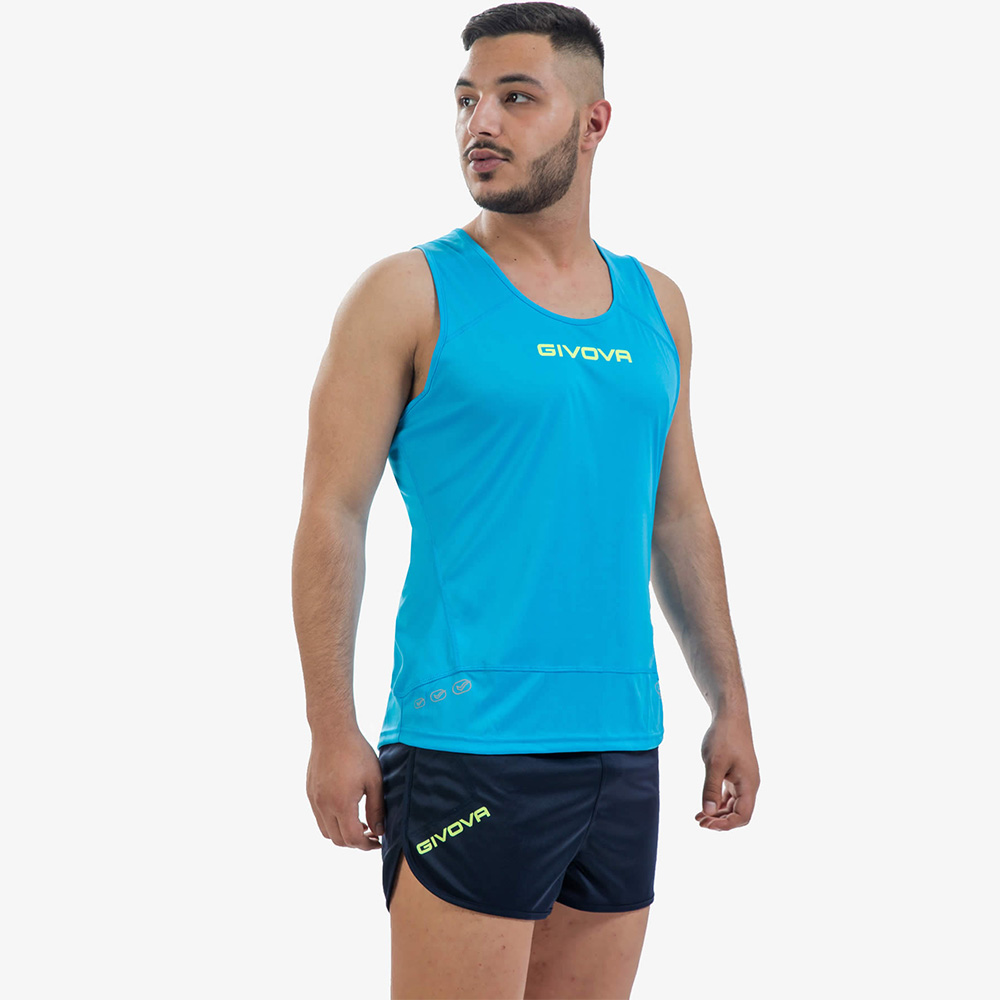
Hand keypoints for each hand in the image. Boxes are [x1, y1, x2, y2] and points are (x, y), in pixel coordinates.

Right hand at [306, 727, 384, 849]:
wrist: (332, 731)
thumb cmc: (356, 752)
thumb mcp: (374, 780)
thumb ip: (376, 808)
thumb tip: (379, 831)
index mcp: (341, 804)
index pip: (352, 839)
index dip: (366, 845)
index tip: (378, 842)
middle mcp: (324, 805)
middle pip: (338, 840)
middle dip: (355, 842)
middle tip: (371, 834)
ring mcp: (314, 800)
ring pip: (326, 831)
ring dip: (342, 834)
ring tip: (359, 823)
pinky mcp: (310, 792)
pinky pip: (319, 817)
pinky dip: (332, 822)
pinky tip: (346, 809)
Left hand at [695, 711, 759, 830]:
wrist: (730, 716)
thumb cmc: (724, 736)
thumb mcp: (714, 763)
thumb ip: (710, 788)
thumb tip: (707, 812)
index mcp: (749, 785)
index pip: (743, 816)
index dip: (726, 824)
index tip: (706, 822)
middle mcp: (749, 785)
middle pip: (738, 814)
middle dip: (720, 821)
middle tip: (700, 822)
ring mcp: (742, 779)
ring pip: (733, 805)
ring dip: (718, 813)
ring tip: (699, 817)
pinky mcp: (735, 774)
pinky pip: (729, 795)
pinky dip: (717, 802)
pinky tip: (705, 806)